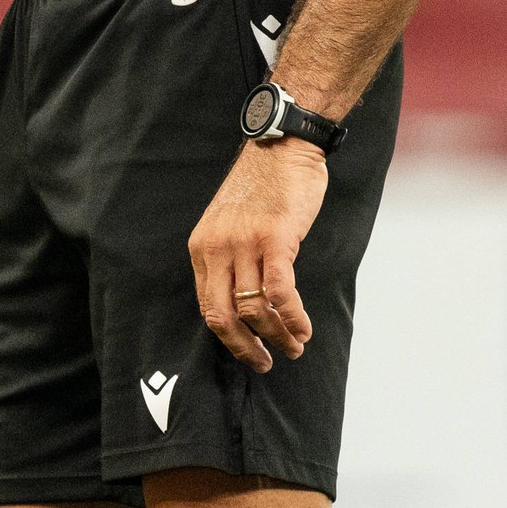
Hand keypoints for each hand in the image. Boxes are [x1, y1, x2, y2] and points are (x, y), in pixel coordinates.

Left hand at [188, 138, 328, 373]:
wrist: (281, 146)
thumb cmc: (262, 187)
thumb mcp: (229, 224)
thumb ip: (230, 259)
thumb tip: (245, 305)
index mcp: (202, 247)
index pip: (207, 307)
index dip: (229, 338)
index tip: (249, 351)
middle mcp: (217, 248)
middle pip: (224, 316)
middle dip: (247, 347)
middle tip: (268, 362)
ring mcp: (244, 243)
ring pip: (255, 309)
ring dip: (278, 336)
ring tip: (295, 346)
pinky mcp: (275, 238)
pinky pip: (279, 292)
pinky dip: (293, 317)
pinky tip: (304, 328)